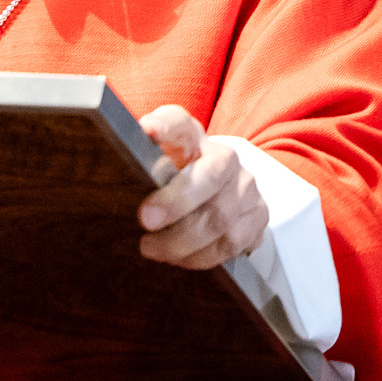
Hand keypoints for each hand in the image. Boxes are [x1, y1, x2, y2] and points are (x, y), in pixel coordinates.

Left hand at [135, 105, 267, 269]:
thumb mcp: (158, 164)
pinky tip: (179, 258)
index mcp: (191, 137)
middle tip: (145, 221)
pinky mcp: (258, 216)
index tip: (147, 131)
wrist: (221, 191)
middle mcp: (224, 157)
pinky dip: (202, 256)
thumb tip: (123, 152)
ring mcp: (246, 186)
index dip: (164, 125)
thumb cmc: (177, 178)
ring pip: (219, 217)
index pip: (178, 122)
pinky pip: (231, 242)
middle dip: (175, 202)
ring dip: (182, 240)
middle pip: (206, 177)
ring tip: (152, 248)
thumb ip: (139, 158)